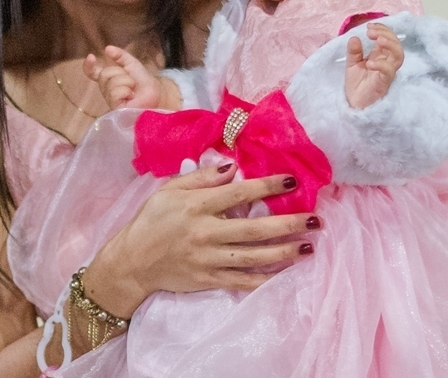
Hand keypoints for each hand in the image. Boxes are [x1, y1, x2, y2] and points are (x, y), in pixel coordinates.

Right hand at [82, 164, 320, 317]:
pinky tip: (286, 272)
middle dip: (287, 224)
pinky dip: (266, 278)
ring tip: (309, 245)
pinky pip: (243, 281)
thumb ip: (200, 177)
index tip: (291, 180)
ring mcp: (208, 259)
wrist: (132, 262)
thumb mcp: (169, 190)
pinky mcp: (208, 280)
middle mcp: (205, 233)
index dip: (266, 186)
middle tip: (314, 219)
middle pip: (254, 229)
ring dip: (284, 252)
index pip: (238, 194)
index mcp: (196, 206)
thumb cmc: (152, 220)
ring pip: (254, 257)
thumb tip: (231, 167)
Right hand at [83, 45, 162, 109]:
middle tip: (131, 80)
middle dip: (120, 73)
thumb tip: (107, 48)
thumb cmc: (143, 80)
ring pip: (110, 84)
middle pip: (104, 74)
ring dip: (126, 82)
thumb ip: (120, 55)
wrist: (156, 92)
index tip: (91, 56)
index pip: (92, 73)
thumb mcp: (131, 63)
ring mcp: (110, 99)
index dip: (88, 66)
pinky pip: (114, 93)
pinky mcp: (115, 108)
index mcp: (108, 79)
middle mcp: (106, 89)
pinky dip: (125, 91)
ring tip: (133, 89)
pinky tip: (131, 96)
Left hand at [345, 23, 404, 108]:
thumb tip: (355, 37)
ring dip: (390, 45)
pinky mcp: (384, 83)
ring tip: (377, 40)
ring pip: (398, 56)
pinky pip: (388, 72)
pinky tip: (369, 63)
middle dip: (386, 34)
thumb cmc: (357, 86)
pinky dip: (381, 65)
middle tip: (370, 32)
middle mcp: (386, 63)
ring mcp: (387, 73)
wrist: (353, 106)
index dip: (382, 29)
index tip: (370, 26)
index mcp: (380, 56)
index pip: (388, 38)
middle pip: (396, 45)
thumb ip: (354, 51)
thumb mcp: (352, 65)